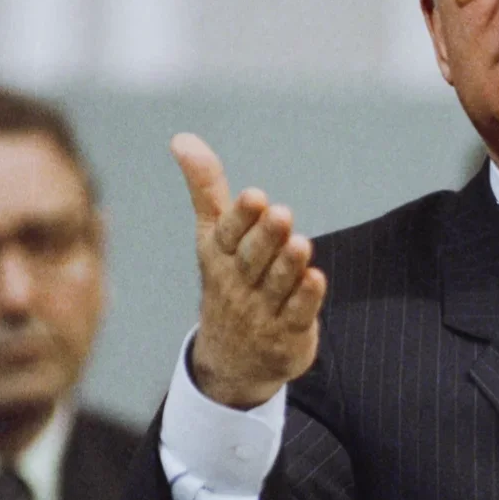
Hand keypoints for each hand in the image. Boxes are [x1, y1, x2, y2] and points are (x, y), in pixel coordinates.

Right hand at [171, 133, 326, 408]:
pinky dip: (307, 298)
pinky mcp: (289, 332)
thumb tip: (182, 138)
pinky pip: (298, 314)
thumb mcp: (213, 236)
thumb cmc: (228, 281)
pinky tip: (316, 279)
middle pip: (252, 259)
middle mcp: (239, 283)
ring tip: (301, 243)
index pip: (228, 234)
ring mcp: (264, 310)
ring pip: (278, 285)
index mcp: (220, 256)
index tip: (255, 196)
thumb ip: (206, 189)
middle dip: (266, 237)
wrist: (231, 361)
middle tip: (280, 214)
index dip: (241, 217)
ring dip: (289, 264)